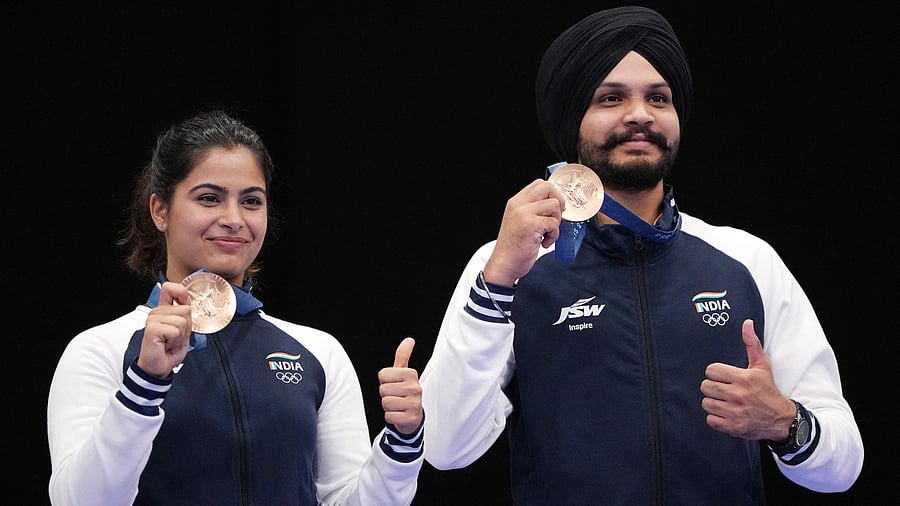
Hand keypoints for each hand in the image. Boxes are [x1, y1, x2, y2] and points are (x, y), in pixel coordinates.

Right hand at [137, 281, 192, 377]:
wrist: (160, 366)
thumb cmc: (169, 349)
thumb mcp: (183, 329)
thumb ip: (185, 314)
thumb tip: (188, 303)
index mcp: (164, 309)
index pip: (170, 288)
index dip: (181, 293)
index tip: (184, 303)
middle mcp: (157, 312)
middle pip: (185, 309)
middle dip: (187, 326)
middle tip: (176, 337)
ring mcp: (153, 319)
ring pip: (182, 320)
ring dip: (181, 334)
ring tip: (171, 341)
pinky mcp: (152, 329)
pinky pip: (175, 330)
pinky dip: (176, 340)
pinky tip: (167, 344)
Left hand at [378, 337, 422, 434]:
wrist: (413, 415)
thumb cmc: (404, 391)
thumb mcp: (403, 373)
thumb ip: (403, 356)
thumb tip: (409, 340)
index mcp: (411, 374)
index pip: (382, 375)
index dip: (384, 382)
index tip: (394, 384)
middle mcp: (415, 388)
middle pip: (383, 390)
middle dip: (386, 395)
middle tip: (396, 396)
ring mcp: (415, 403)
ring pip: (385, 403)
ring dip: (388, 407)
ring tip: (397, 405)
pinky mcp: (411, 418)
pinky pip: (389, 416)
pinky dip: (391, 417)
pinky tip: (399, 414)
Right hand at [483, 179, 565, 286]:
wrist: (504, 264)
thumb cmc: (513, 247)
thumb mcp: (520, 221)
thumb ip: (533, 210)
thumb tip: (556, 205)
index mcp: (516, 202)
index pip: (540, 184)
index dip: (552, 194)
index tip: (552, 210)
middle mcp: (519, 204)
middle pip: (548, 188)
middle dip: (558, 202)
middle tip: (554, 219)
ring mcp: (524, 213)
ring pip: (554, 205)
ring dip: (556, 222)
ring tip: (547, 234)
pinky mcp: (531, 225)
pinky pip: (554, 223)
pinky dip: (554, 235)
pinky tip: (544, 242)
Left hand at [700, 319, 794, 440]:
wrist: (780, 418)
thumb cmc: (768, 390)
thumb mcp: (761, 366)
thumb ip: (751, 344)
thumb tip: (746, 323)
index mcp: (743, 378)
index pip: (711, 371)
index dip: (715, 374)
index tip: (723, 378)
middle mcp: (738, 394)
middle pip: (705, 387)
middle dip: (712, 388)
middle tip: (722, 390)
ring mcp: (735, 411)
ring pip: (706, 403)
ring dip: (713, 403)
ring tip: (724, 402)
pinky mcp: (733, 427)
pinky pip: (710, 420)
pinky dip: (716, 418)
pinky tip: (726, 414)